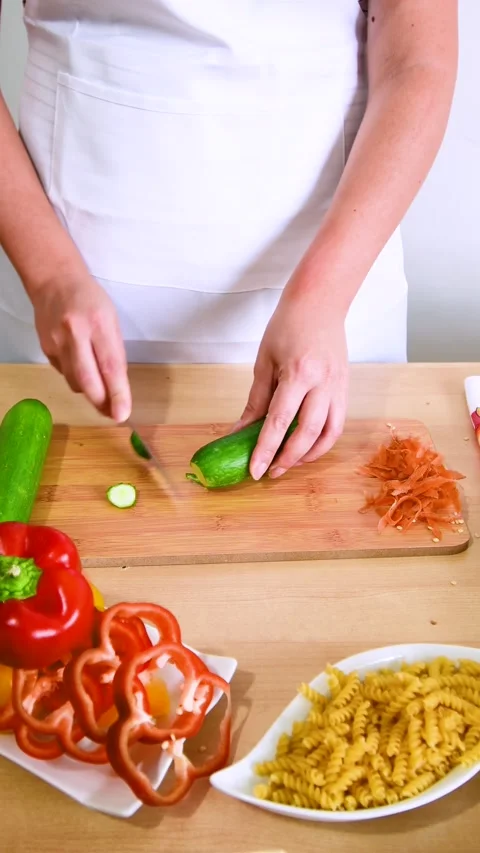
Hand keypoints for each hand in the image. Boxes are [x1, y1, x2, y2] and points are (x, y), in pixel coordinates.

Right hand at [31, 269, 130, 421]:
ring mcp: (56, 342)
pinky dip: (76, 378)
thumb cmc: (90, 300)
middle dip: (102, 402)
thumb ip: (115, 352)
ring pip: (74, 382)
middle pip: (87, 381)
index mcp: (98, 323)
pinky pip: (64, 374)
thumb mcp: (112, 320)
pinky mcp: (45, 349)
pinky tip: (83, 369)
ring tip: (101, 392)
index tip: (123, 414)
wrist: (54, 281)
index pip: (111, 366)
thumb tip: (117, 387)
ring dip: (90, 392)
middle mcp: (75, 334)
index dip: (118, 394)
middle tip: (112, 412)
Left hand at [236, 294, 348, 479]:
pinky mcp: (346, 389)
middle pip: (308, 433)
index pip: (279, 421)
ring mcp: (339, 387)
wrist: (320, 302)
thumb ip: (256, 400)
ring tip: (289, 463)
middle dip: (288, 458)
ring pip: (329, 434)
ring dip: (309, 455)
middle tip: (270, 472)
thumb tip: (241, 431)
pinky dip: (323, 441)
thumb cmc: (288, 326)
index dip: (266, 449)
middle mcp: (323, 383)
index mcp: (298, 373)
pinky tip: (307, 447)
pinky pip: (338, 424)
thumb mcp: (264, 362)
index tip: (256, 470)